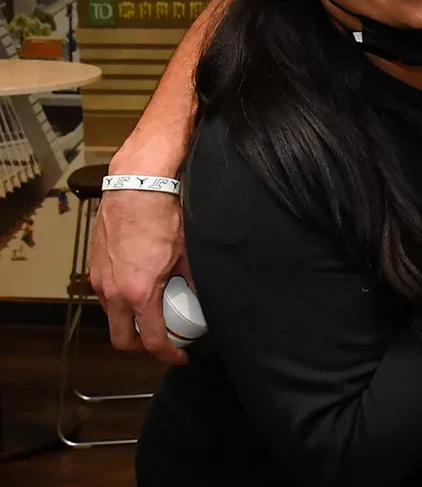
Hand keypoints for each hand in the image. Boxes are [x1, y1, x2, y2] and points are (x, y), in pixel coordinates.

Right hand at [89, 187, 188, 363]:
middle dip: (141, 347)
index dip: (168, 355)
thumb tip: (203, 296)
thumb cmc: (162, 217)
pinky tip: (138, 287)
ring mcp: (100, 281)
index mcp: (139, 294)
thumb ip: (193, 280)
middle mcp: (113, 293)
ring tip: (152, 312)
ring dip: (130, 322)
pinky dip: (121, 301)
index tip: (179, 356)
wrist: (136, 189)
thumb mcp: (188, 253)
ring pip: (112, 316)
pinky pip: (105, 295)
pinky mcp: (95, 268)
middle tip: (161, 342)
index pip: (152, 340)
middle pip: (122, 339)